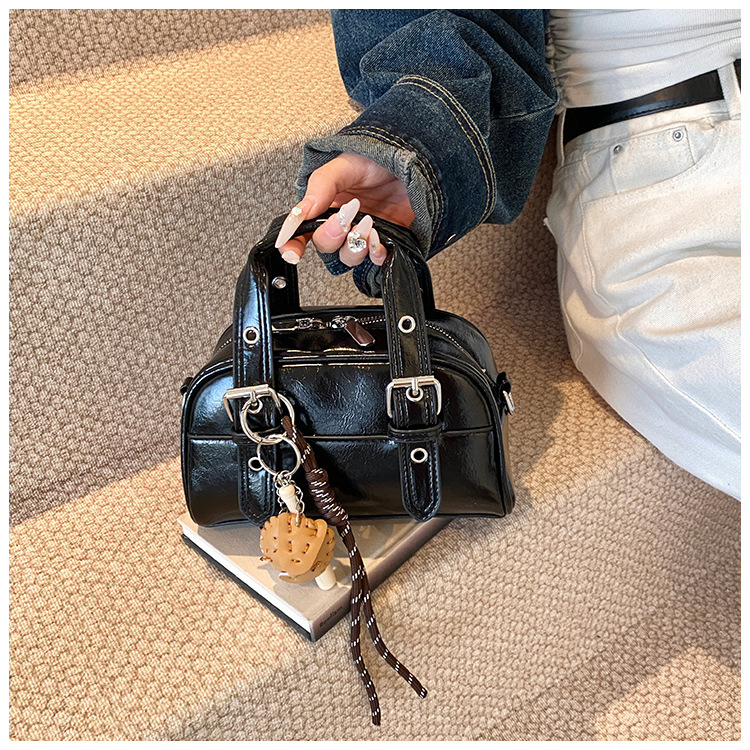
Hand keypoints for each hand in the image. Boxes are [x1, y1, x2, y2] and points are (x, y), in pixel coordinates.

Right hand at [274, 153, 414, 266]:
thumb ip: (321, 186)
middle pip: (325, 246)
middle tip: (343, 221)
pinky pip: (375, 260)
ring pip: (349, 257)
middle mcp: (343, 223)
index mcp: (326, 204)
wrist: (417, 160)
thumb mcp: (346, 164)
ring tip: (368, 224)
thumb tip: (302, 212)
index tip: (290, 252)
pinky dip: (375, 254)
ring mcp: (364, 234)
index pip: (303, 230)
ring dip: (355, 246)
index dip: (293, 244)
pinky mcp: (387, 242)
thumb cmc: (380, 158)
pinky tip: (379, 239)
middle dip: (330, 237)